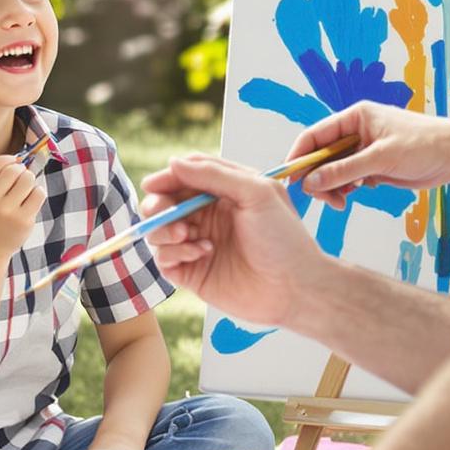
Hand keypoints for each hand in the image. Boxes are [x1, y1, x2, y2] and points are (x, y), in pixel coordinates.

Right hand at [0, 154, 43, 260]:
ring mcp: (7, 212)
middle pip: (15, 170)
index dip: (10, 160)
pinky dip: (38, 192)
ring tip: (25, 190)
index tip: (13, 166)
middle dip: (21, 171)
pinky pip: (39, 193)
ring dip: (30, 181)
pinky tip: (31, 199)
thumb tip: (21, 158)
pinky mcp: (23, 220)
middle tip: (20, 181)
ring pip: (28, 179)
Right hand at [138, 153, 330, 328]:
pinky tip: (202, 253)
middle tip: (162, 211)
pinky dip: (174, 252)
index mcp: (224, 193)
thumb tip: (173, 162)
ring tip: (188, 234)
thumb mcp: (256, 193)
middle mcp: (208, 217)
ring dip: (165, 229)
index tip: (154, 183)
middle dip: (158, 205)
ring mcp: (198, 244)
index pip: (185, 177)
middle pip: (164, 203)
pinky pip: (164, 258)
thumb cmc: (284, 238)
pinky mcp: (193, 272)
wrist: (295, 288)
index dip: (166, 177)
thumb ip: (214, 174)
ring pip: (158, 230)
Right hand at [292, 103, 449, 209]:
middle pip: (321, 155)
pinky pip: (348, 179)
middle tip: (322, 198)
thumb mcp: (381, 158)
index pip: (315, 135)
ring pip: (334, 170)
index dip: (299, 156)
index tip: (290, 178)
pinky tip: (350, 196)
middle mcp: (356, 132)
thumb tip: (311, 182)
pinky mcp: (375, 167)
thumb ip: (344, 170)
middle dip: (317, 177)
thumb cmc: (425, 145)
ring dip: (331, 187)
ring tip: (340, 202)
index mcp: (355, 117)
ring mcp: (365, 150)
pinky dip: (345, 190)